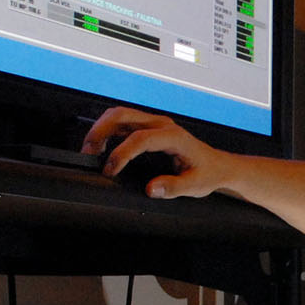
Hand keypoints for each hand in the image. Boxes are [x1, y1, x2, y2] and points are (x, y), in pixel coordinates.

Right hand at [80, 106, 224, 198]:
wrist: (217, 165)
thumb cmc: (207, 173)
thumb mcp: (195, 185)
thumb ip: (173, 187)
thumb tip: (151, 189)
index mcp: (173, 136)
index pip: (140, 138)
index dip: (121, 154)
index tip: (110, 170)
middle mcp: (162, 124)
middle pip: (122, 115)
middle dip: (100, 131)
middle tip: (88, 153)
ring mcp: (154, 123)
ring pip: (119, 115)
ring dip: (100, 129)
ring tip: (90, 151)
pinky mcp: (149, 128)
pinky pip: (122, 122)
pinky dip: (107, 132)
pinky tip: (101, 148)